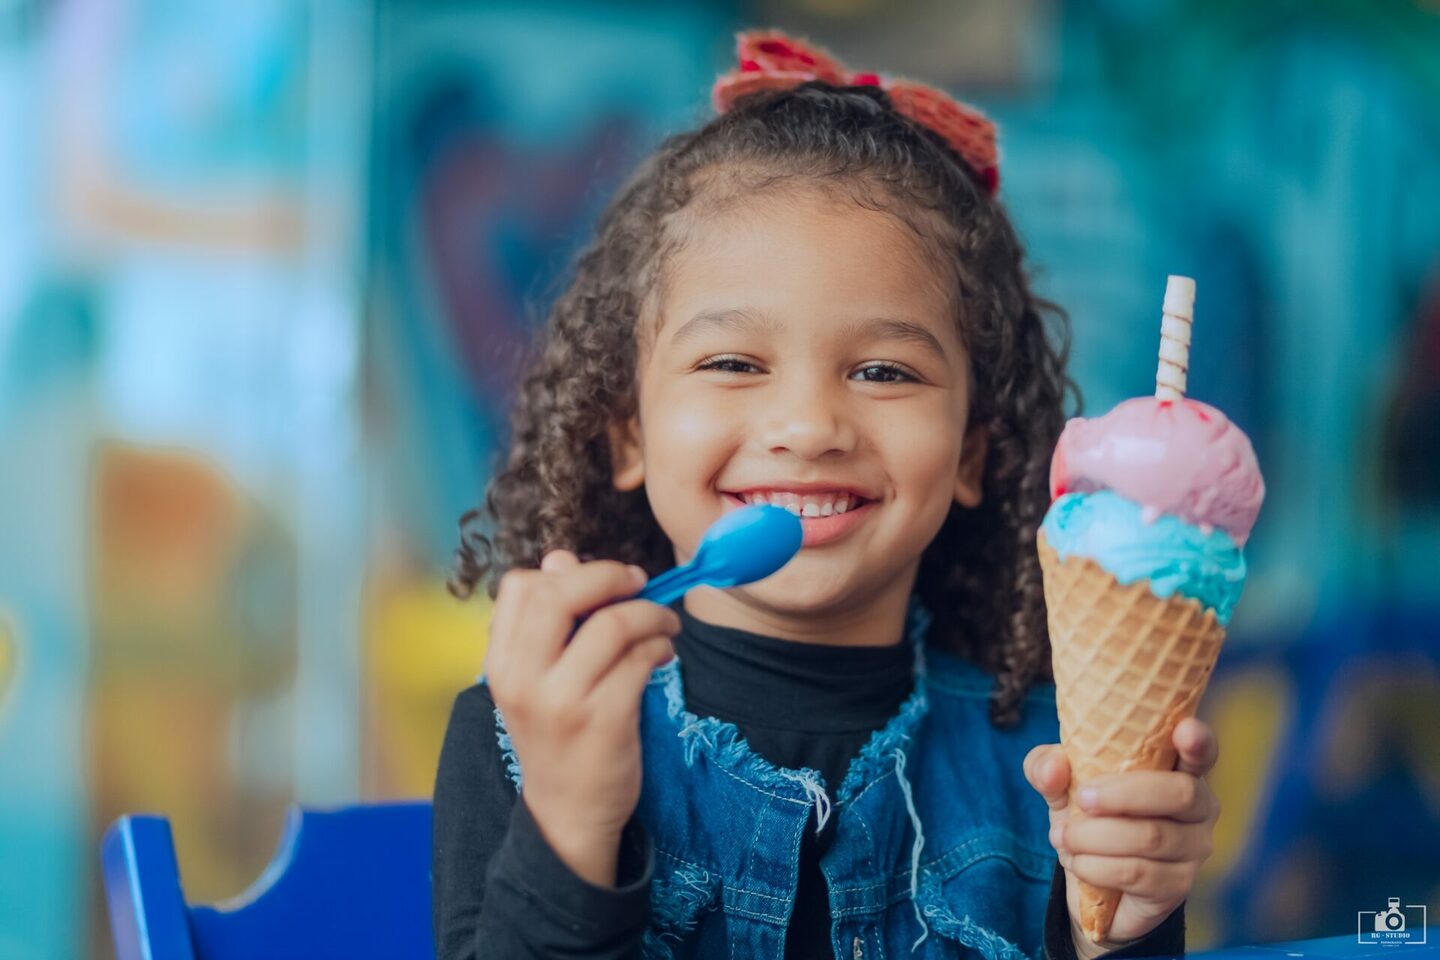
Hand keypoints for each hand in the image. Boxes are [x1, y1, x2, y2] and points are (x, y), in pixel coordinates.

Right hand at [483, 549, 679, 887]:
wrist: (567, 813)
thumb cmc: (558, 734)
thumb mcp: (537, 678)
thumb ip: (549, 620)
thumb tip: (560, 559)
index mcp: (502, 662)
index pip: (521, 587)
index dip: (566, 572)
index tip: (601, 580)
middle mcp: (523, 679)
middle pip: (561, 594)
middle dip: (609, 576)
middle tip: (640, 582)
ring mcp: (562, 701)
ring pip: (612, 624)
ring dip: (651, 613)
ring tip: (664, 624)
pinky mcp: (604, 720)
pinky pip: (640, 659)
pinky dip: (661, 644)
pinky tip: (663, 653)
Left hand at [1024, 718, 1219, 958]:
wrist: (1093, 883)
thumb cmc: (1088, 816)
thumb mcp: (1061, 785)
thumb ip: (1048, 765)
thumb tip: (1054, 766)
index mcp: (1176, 769)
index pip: (1202, 751)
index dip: (1199, 741)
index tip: (1185, 730)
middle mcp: (1198, 806)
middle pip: (1179, 793)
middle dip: (1122, 794)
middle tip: (1082, 798)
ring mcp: (1194, 849)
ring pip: (1150, 837)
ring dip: (1094, 836)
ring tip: (1062, 836)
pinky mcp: (1178, 886)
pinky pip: (1137, 872)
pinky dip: (1095, 866)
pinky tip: (1076, 862)